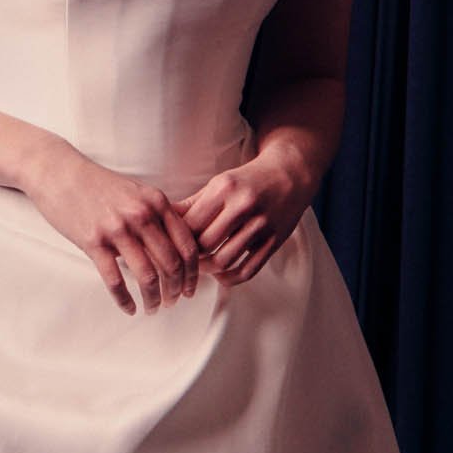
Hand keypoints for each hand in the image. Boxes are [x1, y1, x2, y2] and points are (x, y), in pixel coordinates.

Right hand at [23, 144, 203, 314]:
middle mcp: (141, 215)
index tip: (190, 288)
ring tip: (153, 308)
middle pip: (171, 264)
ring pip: (147, 276)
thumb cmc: (98, 185)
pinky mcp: (93, 242)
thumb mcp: (136, 192)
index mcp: (157, 202)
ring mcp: (117, 229)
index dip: (193, 273)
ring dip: (154, 299)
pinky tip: (129, 308)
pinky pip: (115, 281)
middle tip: (173, 302)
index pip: (187, 244)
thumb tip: (180, 242)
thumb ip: (158, 214)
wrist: (59, 173)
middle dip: (176, 290)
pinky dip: (125, 300)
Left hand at [175, 150, 309, 285]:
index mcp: (224, 189)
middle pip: (205, 245)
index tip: (171, 245)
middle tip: (183, 259)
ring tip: (200, 266)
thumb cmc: (248, 180)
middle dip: (190, 256)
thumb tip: (162, 221)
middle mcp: (243, 206)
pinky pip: (247, 270)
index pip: (191, 225)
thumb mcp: (219, 183)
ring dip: (207, 270)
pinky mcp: (274, 241)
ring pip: (224, 261)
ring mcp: (261, 225)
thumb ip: (192, 204)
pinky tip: (220, 274)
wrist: (290, 174)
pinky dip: (229, 278)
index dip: (177, 239)